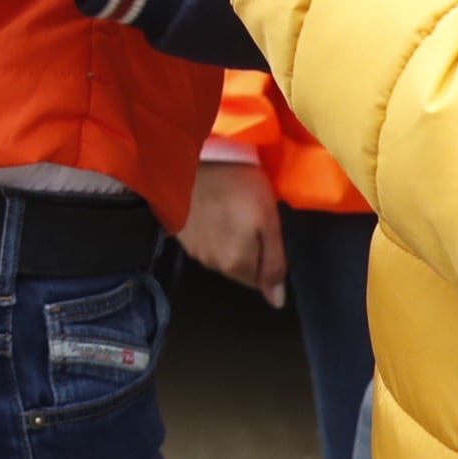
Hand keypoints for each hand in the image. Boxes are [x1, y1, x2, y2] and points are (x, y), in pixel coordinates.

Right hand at [178, 158, 287, 307]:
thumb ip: (274, 263)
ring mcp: (193, 250)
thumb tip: (276, 302)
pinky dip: (211, 232)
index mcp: (235, 263)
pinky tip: (213, 210)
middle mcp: (211, 264)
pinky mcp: (181, 234)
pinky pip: (204, 243)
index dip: (266, 257)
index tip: (264, 230)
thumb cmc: (240, 185)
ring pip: (220, 256)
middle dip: (248, 250)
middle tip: (249, 217)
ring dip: (228, 241)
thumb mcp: (269, 220)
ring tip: (230, 210)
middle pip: (238, 268)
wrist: (199, 156)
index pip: (258, 280)